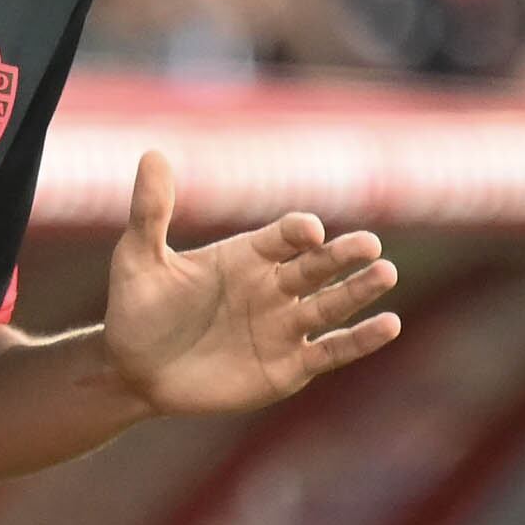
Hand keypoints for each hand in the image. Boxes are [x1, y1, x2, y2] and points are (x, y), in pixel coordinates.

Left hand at [103, 150, 402, 416]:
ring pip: (333, 304)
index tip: (309, 230)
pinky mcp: (290, 366)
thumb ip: (150, 211)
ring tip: (386, 272)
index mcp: (247, 255)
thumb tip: (151, 154)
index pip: (282, 237)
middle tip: (370, 244)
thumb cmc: (137, 308)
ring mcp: (285, 326)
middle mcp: (274, 286)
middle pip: (318, 265)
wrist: (135, 370)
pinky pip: (332, 350)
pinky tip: (389, 325)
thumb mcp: (137, 258)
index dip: (297, 232)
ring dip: (360, 290)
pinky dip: (360, 340)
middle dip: (343, 255)